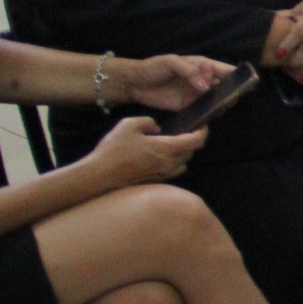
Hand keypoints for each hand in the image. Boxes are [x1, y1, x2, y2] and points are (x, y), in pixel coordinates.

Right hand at [86, 116, 206, 187]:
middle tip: (186, 132)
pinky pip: (172, 170)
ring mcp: (162, 174)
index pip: (196, 141)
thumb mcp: (129, 125)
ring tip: (172, 143)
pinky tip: (159, 155)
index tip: (203, 124)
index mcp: (166, 149)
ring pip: (183, 163)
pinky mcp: (155, 181)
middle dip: (192, 141)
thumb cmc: (113, 150)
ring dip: (182, 153)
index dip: (203, 131)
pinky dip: (172, 162)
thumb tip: (157, 129)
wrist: (99, 175)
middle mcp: (169, 164)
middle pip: (191, 152)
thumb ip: (148, 122)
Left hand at [120, 55, 231, 110]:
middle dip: (231, 92)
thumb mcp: (171, 62)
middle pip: (224, 87)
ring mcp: (196, 95)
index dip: (237, 75)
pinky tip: (211, 117)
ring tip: (223, 108)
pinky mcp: (188, 107)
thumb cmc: (153, 67)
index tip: (248, 83)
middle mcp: (203, 81)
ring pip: (215, 100)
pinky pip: (202, 111)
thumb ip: (189, 71)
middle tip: (233, 99)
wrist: (134, 83)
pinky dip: (208, 114)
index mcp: (202, 66)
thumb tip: (205, 86)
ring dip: (221, 104)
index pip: (224, 70)